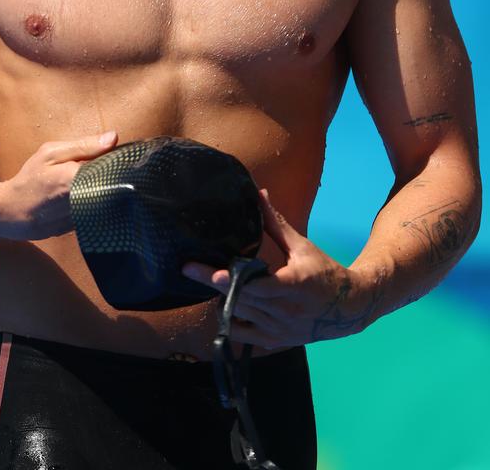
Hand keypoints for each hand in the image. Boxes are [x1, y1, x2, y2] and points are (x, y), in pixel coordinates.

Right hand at [0, 130, 117, 239]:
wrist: (10, 212)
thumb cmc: (30, 178)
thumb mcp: (50, 153)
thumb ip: (83, 146)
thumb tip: (113, 137)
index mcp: (75, 179)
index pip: (112, 169)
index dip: (117, 163)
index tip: (118, 157)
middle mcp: (82, 202)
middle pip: (112, 187)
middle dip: (112, 177)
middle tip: (104, 169)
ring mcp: (82, 219)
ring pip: (107, 201)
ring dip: (105, 191)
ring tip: (93, 183)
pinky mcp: (81, 229)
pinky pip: (97, 212)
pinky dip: (96, 203)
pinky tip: (87, 198)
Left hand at [183, 190, 380, 349]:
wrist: (348, 308)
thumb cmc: (324, 271)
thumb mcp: (301, 246)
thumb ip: (276, 223)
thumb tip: (259, 193)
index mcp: (294, 285)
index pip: (256, 284)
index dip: (230, 280)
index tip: (208, 272)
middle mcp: (286, 311)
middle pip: (241, 298)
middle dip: (213, 283)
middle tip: (188, 268)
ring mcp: (280, 330)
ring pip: (239, 315)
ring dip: (222, 297)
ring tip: (211, 280)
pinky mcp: (276, 341)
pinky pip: (243, 334)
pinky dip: (231, 319)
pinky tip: (227, 303)